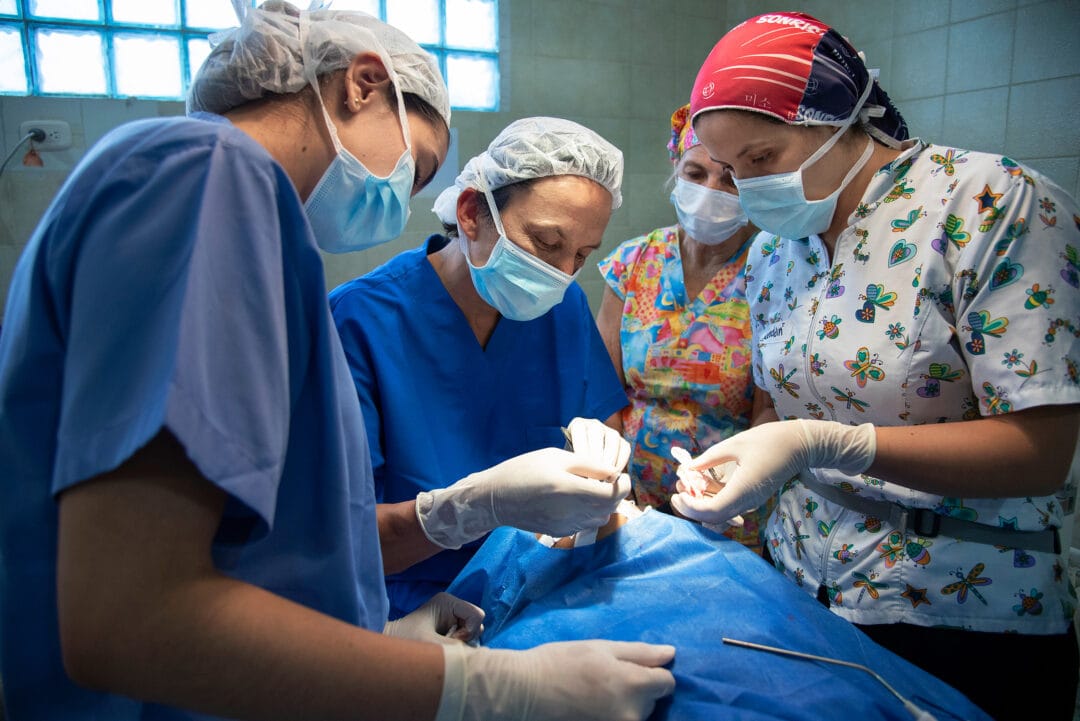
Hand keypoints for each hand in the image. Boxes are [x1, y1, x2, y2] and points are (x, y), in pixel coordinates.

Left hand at [383, 592, 483, 644]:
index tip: (453, 639)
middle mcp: (453, 607)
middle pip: (477, 623)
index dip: (470, 631)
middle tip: (446, 643)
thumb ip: (456, 648)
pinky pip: (465, 637)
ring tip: (443, 644)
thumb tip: (476, 653)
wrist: (391, 643)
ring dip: (462, 643)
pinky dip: (458, 645)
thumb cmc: (407, 640)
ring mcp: (452, 617)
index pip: (477, 614)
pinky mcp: (450, 627)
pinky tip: (443, 646)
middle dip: (466, 637)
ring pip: (473, 632)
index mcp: (448, 602)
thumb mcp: (431, 644)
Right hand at [416, 448, 630, 548]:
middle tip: (609, 479)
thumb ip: (588, 464)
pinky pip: (585, 524)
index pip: (613, 494)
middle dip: (616, 493)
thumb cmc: (523, 470)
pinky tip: (578, 500)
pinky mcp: (560, 533)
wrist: (495, 498)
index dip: (623, 484)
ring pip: (600, 518)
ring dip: (604, 504)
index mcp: (570, 489)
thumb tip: (613, 471)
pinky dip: (590, 512)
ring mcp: (566, 526)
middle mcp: (571, 512)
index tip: (620, 474)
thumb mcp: (556, 457)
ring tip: (594, 488)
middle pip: (609, 508)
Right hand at [437, 640, 675, 720]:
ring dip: (623, 706)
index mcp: (634, 685)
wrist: (523, 692)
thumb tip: (671, 654)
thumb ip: (639, 652)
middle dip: (635, 690)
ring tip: (594, 695)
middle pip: (650, 701)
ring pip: (634, 715)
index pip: (666, 683)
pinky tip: (589, 708)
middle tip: (604, 680)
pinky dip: (610, 716)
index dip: (650, 673)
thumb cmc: (561, 662)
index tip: (628, 669)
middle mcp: (632, 715)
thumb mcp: (601, 648)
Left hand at [565, 417, 630, 477]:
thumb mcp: (570, 461)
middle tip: (594, 476)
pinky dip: (620, 463)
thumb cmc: (573, 463)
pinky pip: (624, 449)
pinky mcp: (623, 441)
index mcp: (577, 424)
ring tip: (605, 477)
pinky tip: (614, 476)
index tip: (582, 470)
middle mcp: (594, 424)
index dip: (581, 452)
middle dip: (596, 458)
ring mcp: (610, 431)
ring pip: (612, 441)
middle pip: (597, 437)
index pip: (580, 433)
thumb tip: (578, 475)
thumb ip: (574, 463)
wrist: (586, 465)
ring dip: (609, 460)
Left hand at [670, 420, 875, 526]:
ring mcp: (751, 502)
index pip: (712, 512)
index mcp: (743, 490)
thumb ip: (708, 459)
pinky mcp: (752, 498)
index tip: (678, 493)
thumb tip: (687, 469)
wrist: (799, 445)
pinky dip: (712, 499)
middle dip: (692, 509)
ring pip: (721, 515)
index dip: (691, 508)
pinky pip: (729, 506)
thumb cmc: (768, 440)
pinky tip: (703, 483)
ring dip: (701, 504)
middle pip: (714, 519)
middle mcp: (747, 502)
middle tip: (678, 491)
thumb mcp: (733, 445)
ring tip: (687, 483)